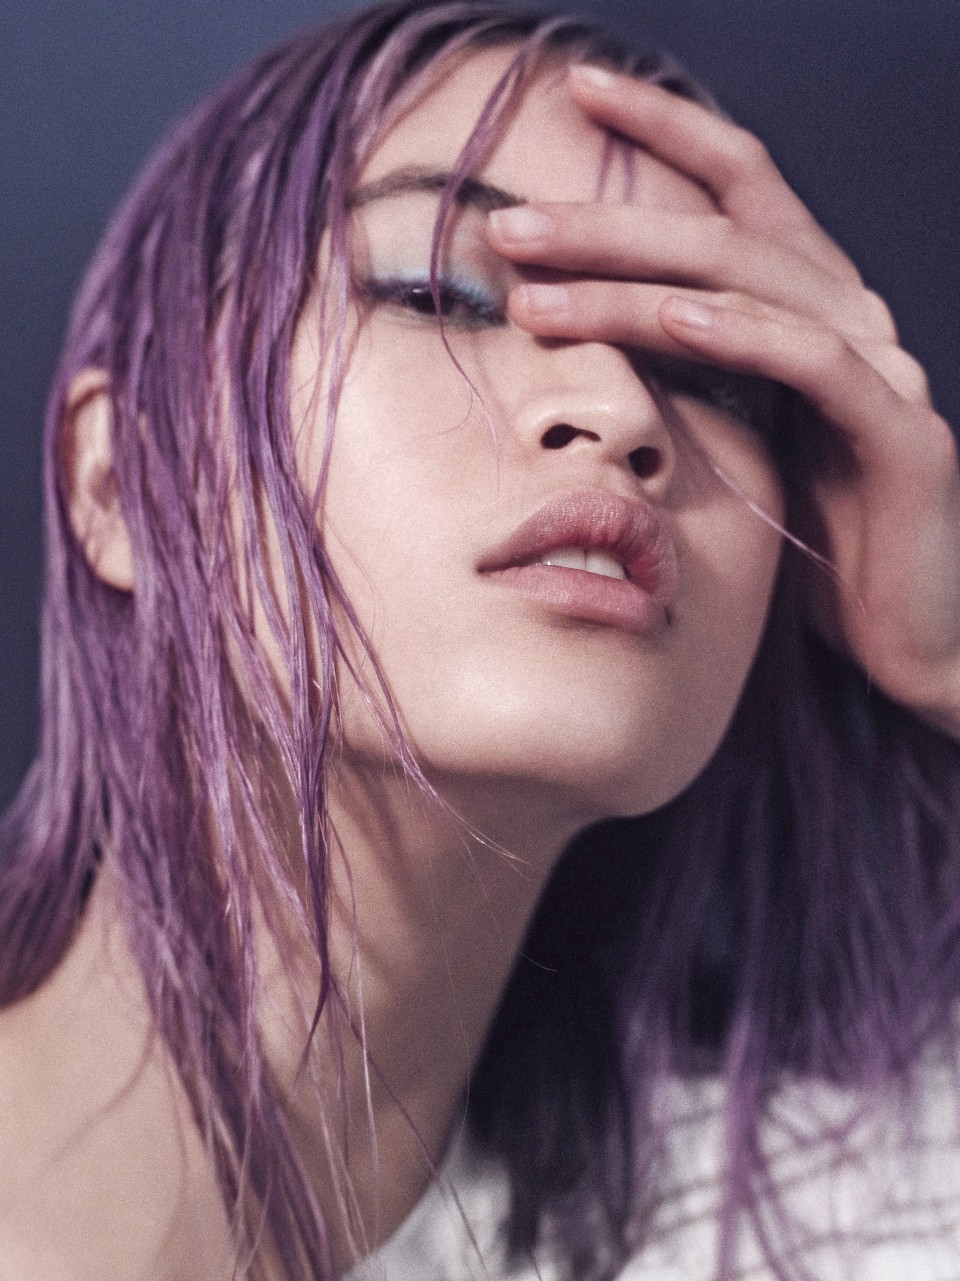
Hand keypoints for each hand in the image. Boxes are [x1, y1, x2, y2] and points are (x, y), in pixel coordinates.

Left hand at [487, 65, 959, 737]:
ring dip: (636, 282)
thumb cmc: (810, 543)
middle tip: (508, 224)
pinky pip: (816, 364)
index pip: (737, 191)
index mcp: (807, 311)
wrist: (910, 636)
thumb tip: (575, 338)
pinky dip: (744, 333)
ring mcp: (882, 370)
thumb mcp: (733, 445)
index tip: (576, 90)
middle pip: (723, 231)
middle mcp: (850, 319)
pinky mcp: (901, 435)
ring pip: (752, 288)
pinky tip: (676, 316)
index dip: (665, 128)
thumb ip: (683, 381)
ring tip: (538, 287)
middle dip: (608, 220)